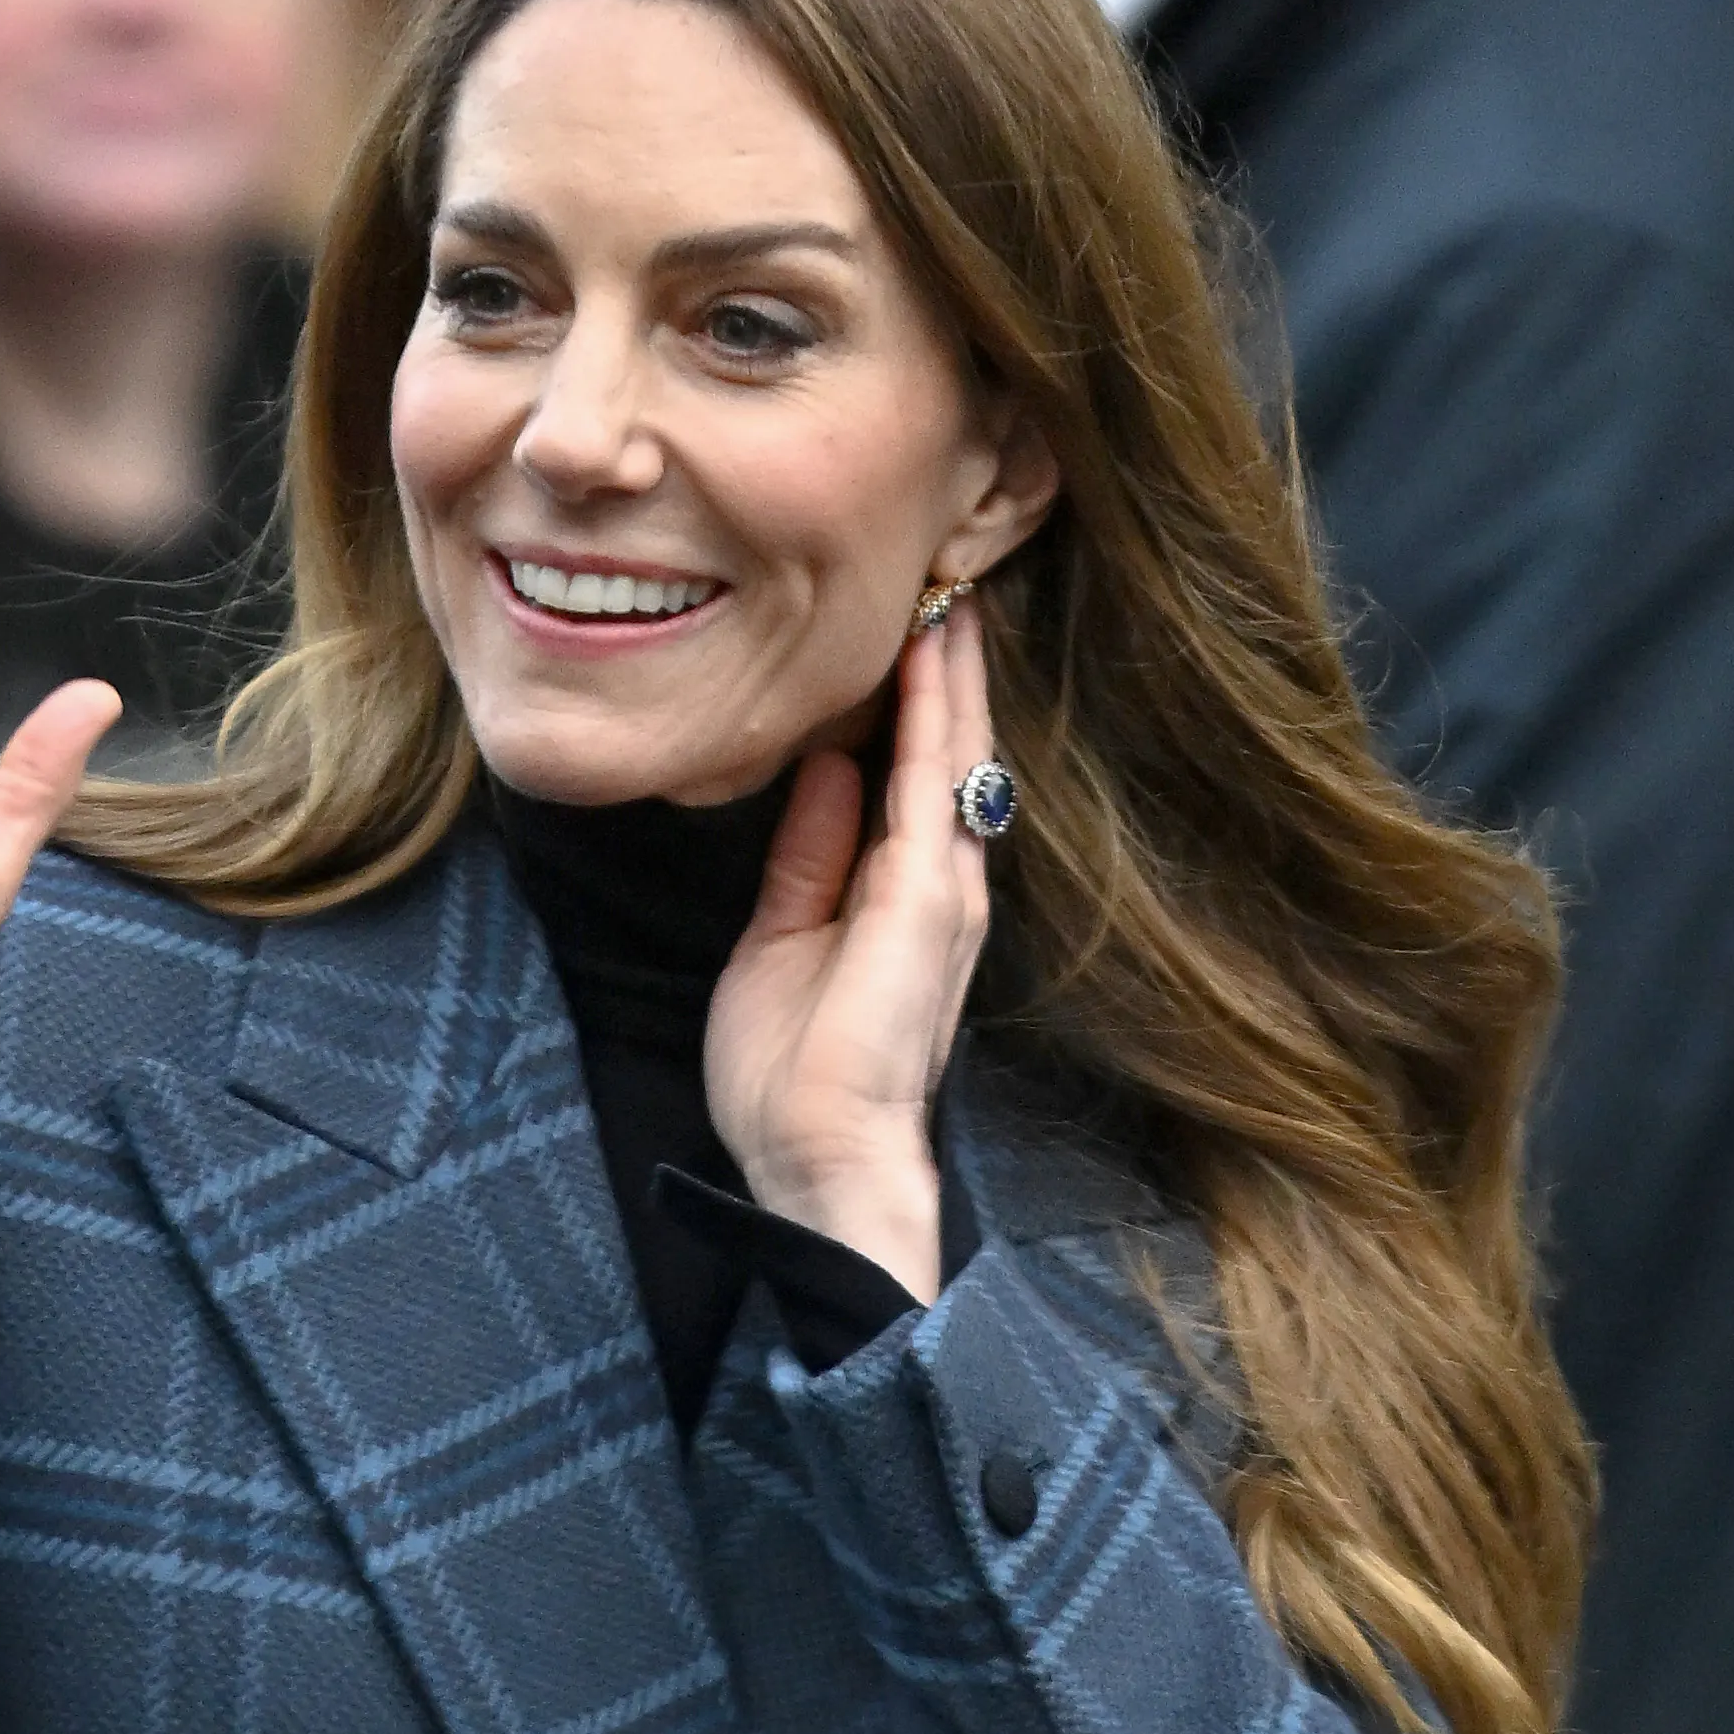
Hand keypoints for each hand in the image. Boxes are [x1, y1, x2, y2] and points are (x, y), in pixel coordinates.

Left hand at [706, 596, 991, 1300]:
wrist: (819, 1159)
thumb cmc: (793, 1076)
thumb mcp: (780, 939)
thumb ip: (807, 856)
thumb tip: (822, 771)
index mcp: (901, 896)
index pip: (914, 774)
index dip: (914, 699)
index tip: (906, 624)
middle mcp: (940, 883)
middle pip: (949, 748)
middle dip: (947, 665)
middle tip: (945, 574)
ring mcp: (944, 889)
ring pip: (953, 751)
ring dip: (952, 668)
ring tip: (950, 584)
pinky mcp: (930, 899)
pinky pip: (933, 782)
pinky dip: (934, 711)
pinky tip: (933, 649)